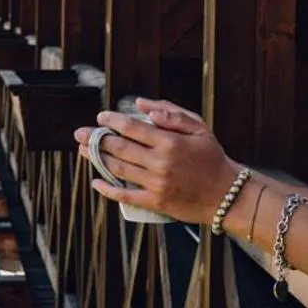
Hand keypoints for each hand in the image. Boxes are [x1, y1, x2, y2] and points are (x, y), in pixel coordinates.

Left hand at [72, 101, 239, 225]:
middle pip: (119, 148)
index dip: (113, 120)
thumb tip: (141, 104)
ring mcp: (156, 184)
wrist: (226, 194)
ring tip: (83, 150)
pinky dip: (107, 189)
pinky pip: (125, 196)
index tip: (101, 117)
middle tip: (80, 133)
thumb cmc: (212, 157)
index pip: (132, 127)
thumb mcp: (199, 127)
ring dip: (96, 159)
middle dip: (96, 139)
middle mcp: (160, 163)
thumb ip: (170, 113)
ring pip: (118, 169)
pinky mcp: (155, 202)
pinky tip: (95, 182)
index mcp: (170, 141)